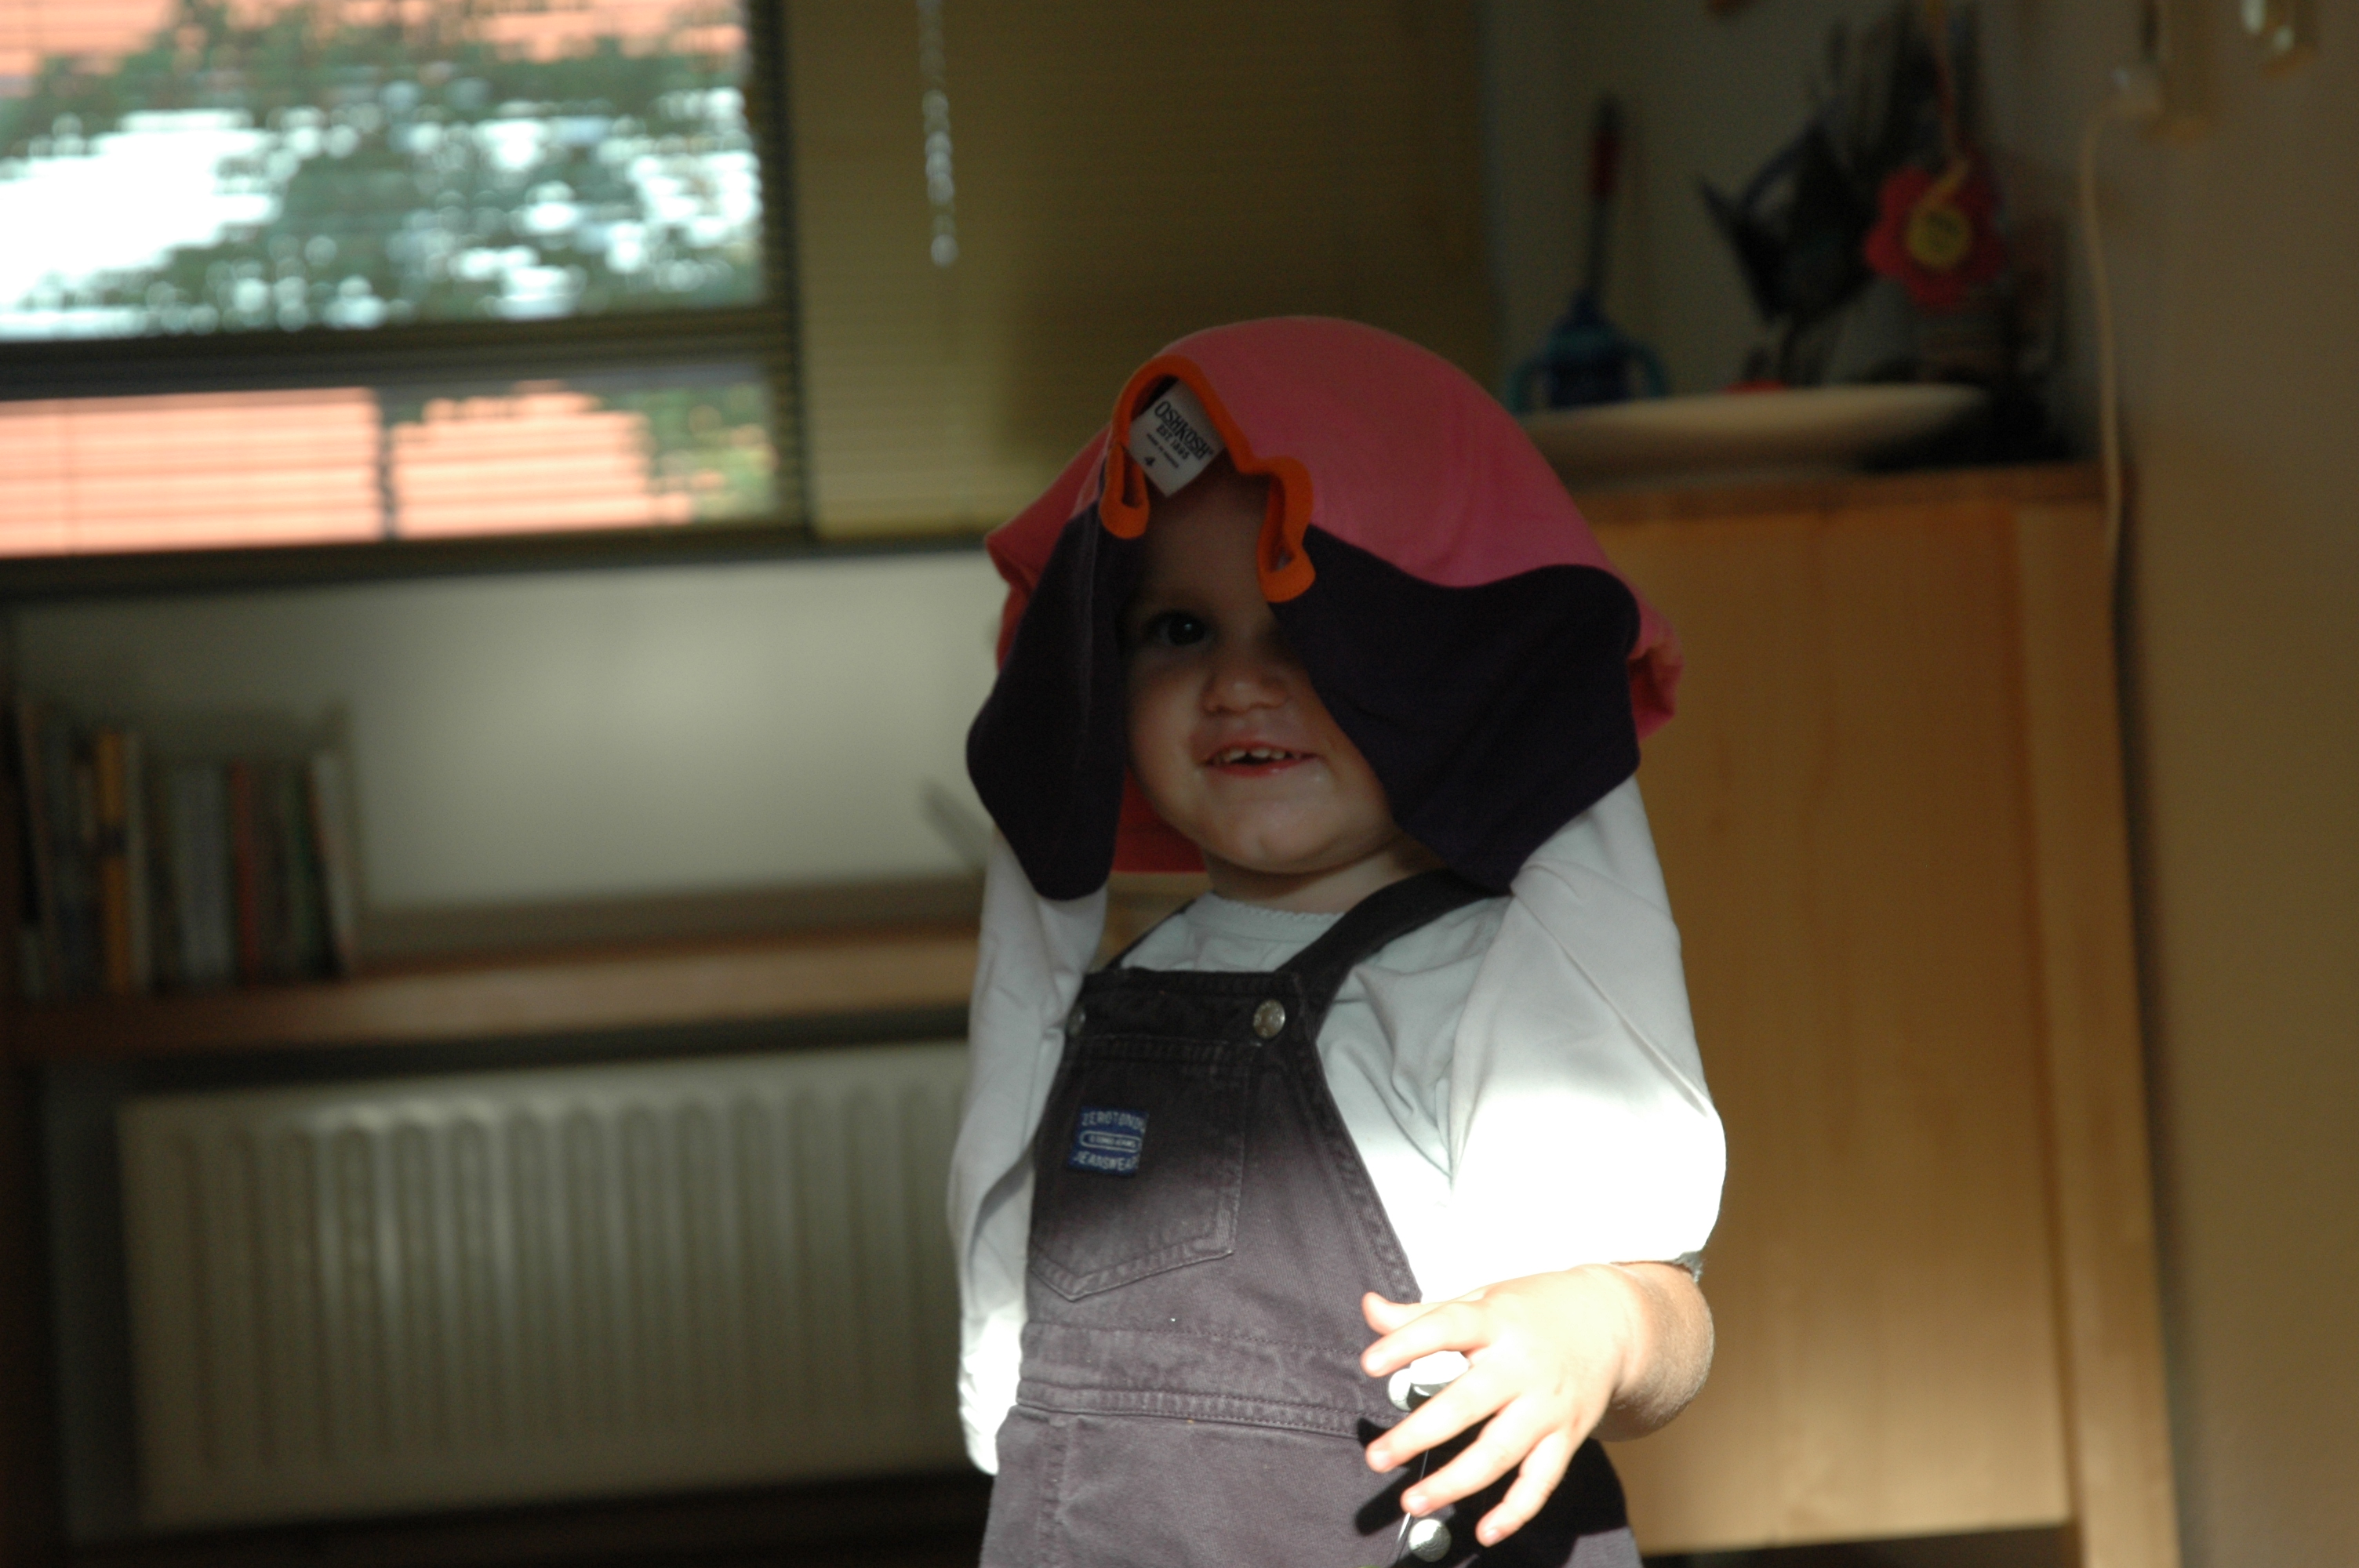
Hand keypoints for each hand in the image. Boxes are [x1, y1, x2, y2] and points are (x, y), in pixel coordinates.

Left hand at [1357, 1262, 1709, 1548]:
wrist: (1614, 1324)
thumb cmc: (1536, 1311)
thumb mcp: (1482, 1299)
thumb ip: (1423, 1313)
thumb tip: (1370, 1309)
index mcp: (1497, 1322)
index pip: (1447, 1328)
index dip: (1407, 1344)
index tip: (1369, 1364)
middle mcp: (1522, 1367)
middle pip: (1467, 1404)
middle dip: (1419, 1434)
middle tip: (1377, 1456)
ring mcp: (1546, 1406)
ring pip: (1499, 1452)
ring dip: (1454, 1482)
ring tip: (1413, 1500)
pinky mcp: (1566, 1437)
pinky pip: (1540, 1482)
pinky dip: (1516, 1511)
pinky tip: (1485, 1531)